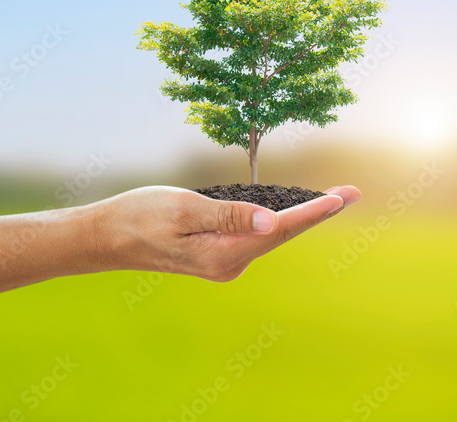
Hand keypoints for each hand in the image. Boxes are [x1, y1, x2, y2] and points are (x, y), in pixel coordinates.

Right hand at [90, 185, 360, 281]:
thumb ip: (230, 216)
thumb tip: (272, 222)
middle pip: (285, 233)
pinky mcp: (217, 253)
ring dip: (302, 216)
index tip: (343, 198)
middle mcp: (231, 263)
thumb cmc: (139, 217)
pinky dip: (279, 219)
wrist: (104, 237)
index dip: (315, 211)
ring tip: (333, 199)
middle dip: (319, 212)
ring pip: (273, 234)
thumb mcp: (185, 210)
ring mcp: (224, 261)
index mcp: (225, 254)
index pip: (282, 229)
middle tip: (353, 193)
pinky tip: (292, 210)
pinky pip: (257, 234)